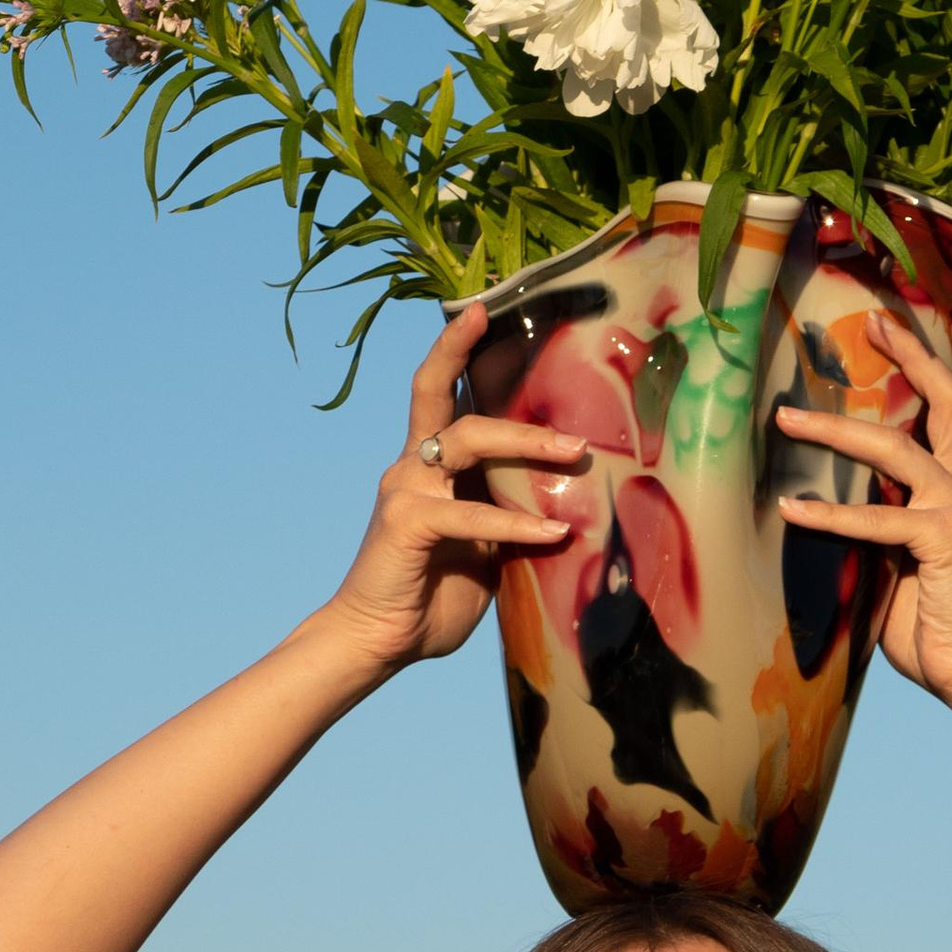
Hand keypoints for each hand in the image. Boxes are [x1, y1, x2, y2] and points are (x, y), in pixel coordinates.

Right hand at [317, 303, 583, 679]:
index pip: (437, 390)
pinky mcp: (406, 522)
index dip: (454, 347)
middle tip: (556, 385)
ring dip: (525, 442)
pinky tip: (554, 533)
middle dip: (496, 378)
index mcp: (428, 465)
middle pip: (440, 394)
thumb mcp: (484, 549)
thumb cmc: (432, 596)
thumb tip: (574, 504)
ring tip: (574, 454)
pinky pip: (469, 512)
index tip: (479, 309)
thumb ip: (509, 516)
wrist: (376, 642)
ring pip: (465, 440)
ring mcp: (405, 489)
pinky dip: (515, 520)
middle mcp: (411, 466)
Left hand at [773, 307, 951, 705]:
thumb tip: (821, 499)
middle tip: (878, 319)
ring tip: (785, 418)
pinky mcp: (943, 539)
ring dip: (835, 430)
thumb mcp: (898, 557)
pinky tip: (789, 511)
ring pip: (894, 448)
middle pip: (946, 400)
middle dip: (914, 354)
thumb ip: (880, 520)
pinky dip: (830, 515)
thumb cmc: (930, 620)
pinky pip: (877, 519)